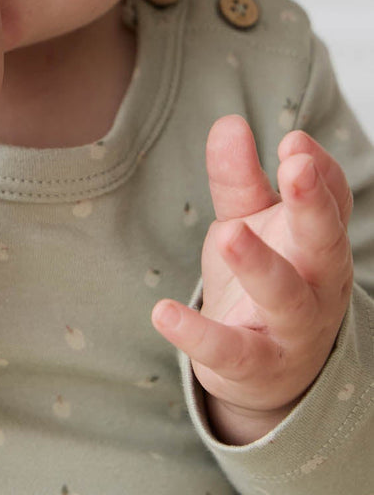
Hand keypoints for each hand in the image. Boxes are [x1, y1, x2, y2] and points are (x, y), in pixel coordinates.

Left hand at [151, 115, 353, 442]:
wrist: (268, 372)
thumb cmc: (263, 280)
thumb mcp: (248, 223)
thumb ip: (238, 179)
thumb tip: (229, 122)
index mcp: (320, 241)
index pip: (332, 200)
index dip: (318, 171)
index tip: (293, 141)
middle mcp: (319, 284)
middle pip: (324, 243)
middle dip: (312, 206)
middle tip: (295, 167)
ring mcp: (293, 328)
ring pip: (285, 296)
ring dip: (260, 264)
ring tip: (229, 233)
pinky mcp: (257, 365)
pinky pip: (232, 351)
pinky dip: (198, 334)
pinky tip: (162, 313)